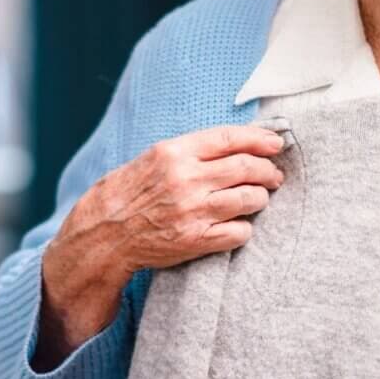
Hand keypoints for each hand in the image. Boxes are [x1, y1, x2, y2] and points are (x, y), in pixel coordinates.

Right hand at [36, 124, 284, 363]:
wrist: (103, 234)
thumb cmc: (128, 193)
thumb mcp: (152, 158)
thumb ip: (190, 151)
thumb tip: (234, 144)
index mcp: (174, 153)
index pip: (229, 138)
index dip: (259, 139)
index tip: (275, 142)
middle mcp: (185, 179)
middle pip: (245, 167)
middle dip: (268, 170)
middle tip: (274, 175)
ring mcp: (192, 211)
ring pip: (249, 199)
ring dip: (261, 197)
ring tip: (259, 197)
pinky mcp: (196, 240)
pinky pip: (239, 232)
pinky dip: (245, 227)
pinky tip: (240, 224)